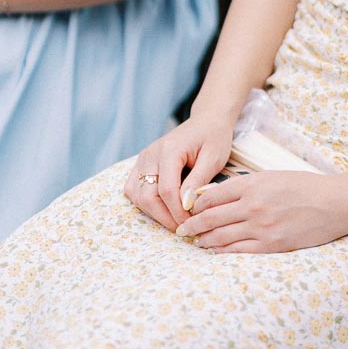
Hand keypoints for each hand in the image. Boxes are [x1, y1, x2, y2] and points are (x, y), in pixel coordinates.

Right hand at [124, 113, 235, 232]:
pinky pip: (134, 189)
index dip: (178, 212)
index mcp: (169, 150)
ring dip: (154, 213)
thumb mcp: (213, 158)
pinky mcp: (142, 164)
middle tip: (184, 228)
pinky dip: (145, 203)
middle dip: (164, 217)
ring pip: (137, 196)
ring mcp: (143, 158)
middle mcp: (151, 154)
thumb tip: (186, 205)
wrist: (206, 120)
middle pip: (147, 196)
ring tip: (175, 220)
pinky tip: (163, 208)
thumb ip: (198, 181)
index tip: (192, 224)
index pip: (167, 190)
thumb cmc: (213, 137)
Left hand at [174, 169, 343, 253]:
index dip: (195, 204)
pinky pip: (239, 251)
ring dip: (204, 240)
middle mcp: (253, 205)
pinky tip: (215, 252)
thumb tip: (219, 196)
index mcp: (252, 184)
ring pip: (221, 236)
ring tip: (196, 242)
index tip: (187, 209)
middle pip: (211, 217)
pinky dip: (223, 252)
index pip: (212, 195)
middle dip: (192, 225)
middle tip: (181, 230)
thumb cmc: (305, 187)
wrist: (335, 203)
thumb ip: (246, 185)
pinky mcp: (271, 245)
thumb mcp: (272, 177)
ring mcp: (261, 227)